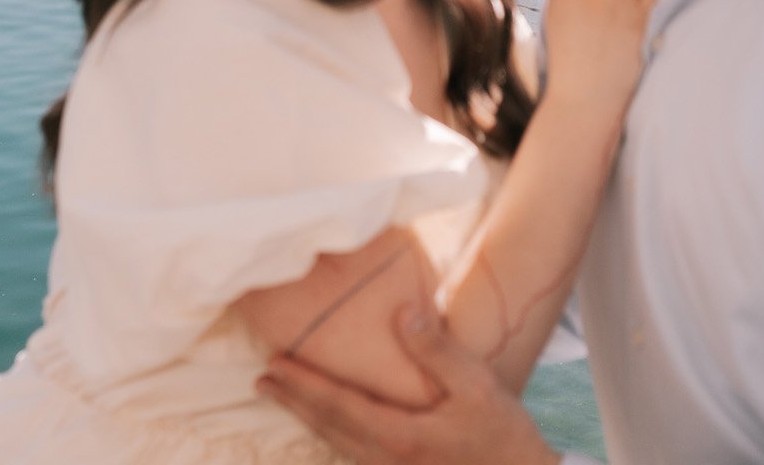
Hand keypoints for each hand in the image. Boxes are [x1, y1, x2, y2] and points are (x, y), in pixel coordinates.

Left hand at [258, 304, 559, 464]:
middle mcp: (387, 459)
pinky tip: (330, 424)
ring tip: (284, 396)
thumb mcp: (475, 385)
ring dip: (308, 418)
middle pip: (328, 428)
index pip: (338, 406)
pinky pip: (354, 453)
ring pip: (337, 444)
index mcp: (399, 435)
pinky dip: (332, 434)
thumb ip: (436, 350)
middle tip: (263, 379)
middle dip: (294, 402)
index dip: (303, 386)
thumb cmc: (500, 432)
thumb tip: (402, 313)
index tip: (275, 365)